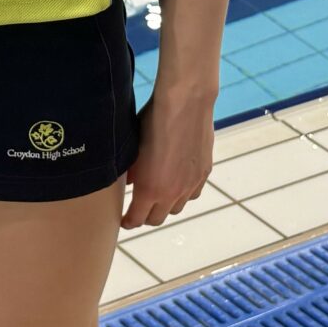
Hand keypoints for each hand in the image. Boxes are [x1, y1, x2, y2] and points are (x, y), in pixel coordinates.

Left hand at [121, 86, 214, 228]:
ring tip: (158, 196)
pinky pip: (192, 194)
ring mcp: (190, 184)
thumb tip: (131, 181)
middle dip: (145, 217)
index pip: (137, 219)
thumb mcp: (133, 148)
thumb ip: (131, 171)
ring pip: (177, 208)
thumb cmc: (154, 121)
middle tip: (138, 209)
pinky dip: (184, 193)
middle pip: (157, 219)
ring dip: (166, 206)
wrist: (185, 104)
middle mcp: (172, 192)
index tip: (124, 220)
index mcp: (149, 189)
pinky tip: (178, 182)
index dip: (128, 222)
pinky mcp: (204, 173)